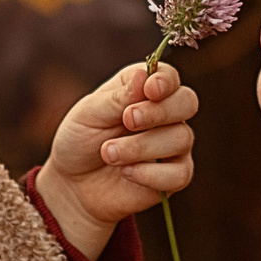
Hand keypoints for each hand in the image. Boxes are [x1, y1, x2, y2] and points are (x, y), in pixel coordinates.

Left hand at [36, 62, 198, 260]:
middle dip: (160, 111)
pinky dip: (151, 174)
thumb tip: (143, 76)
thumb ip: (117, 97)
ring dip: (141, 146)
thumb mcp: (89, 114)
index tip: (149, 90)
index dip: (165, 81)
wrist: (73, 184)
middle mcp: (165, 114)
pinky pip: (180, 174)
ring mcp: (173, 146)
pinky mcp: (173, 176)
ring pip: (181, 138)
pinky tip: (126, 172)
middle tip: (128, 120)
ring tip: (109, 153)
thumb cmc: (80, 140)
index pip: (169, 76)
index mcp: (143, 90)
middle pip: (187, 102)